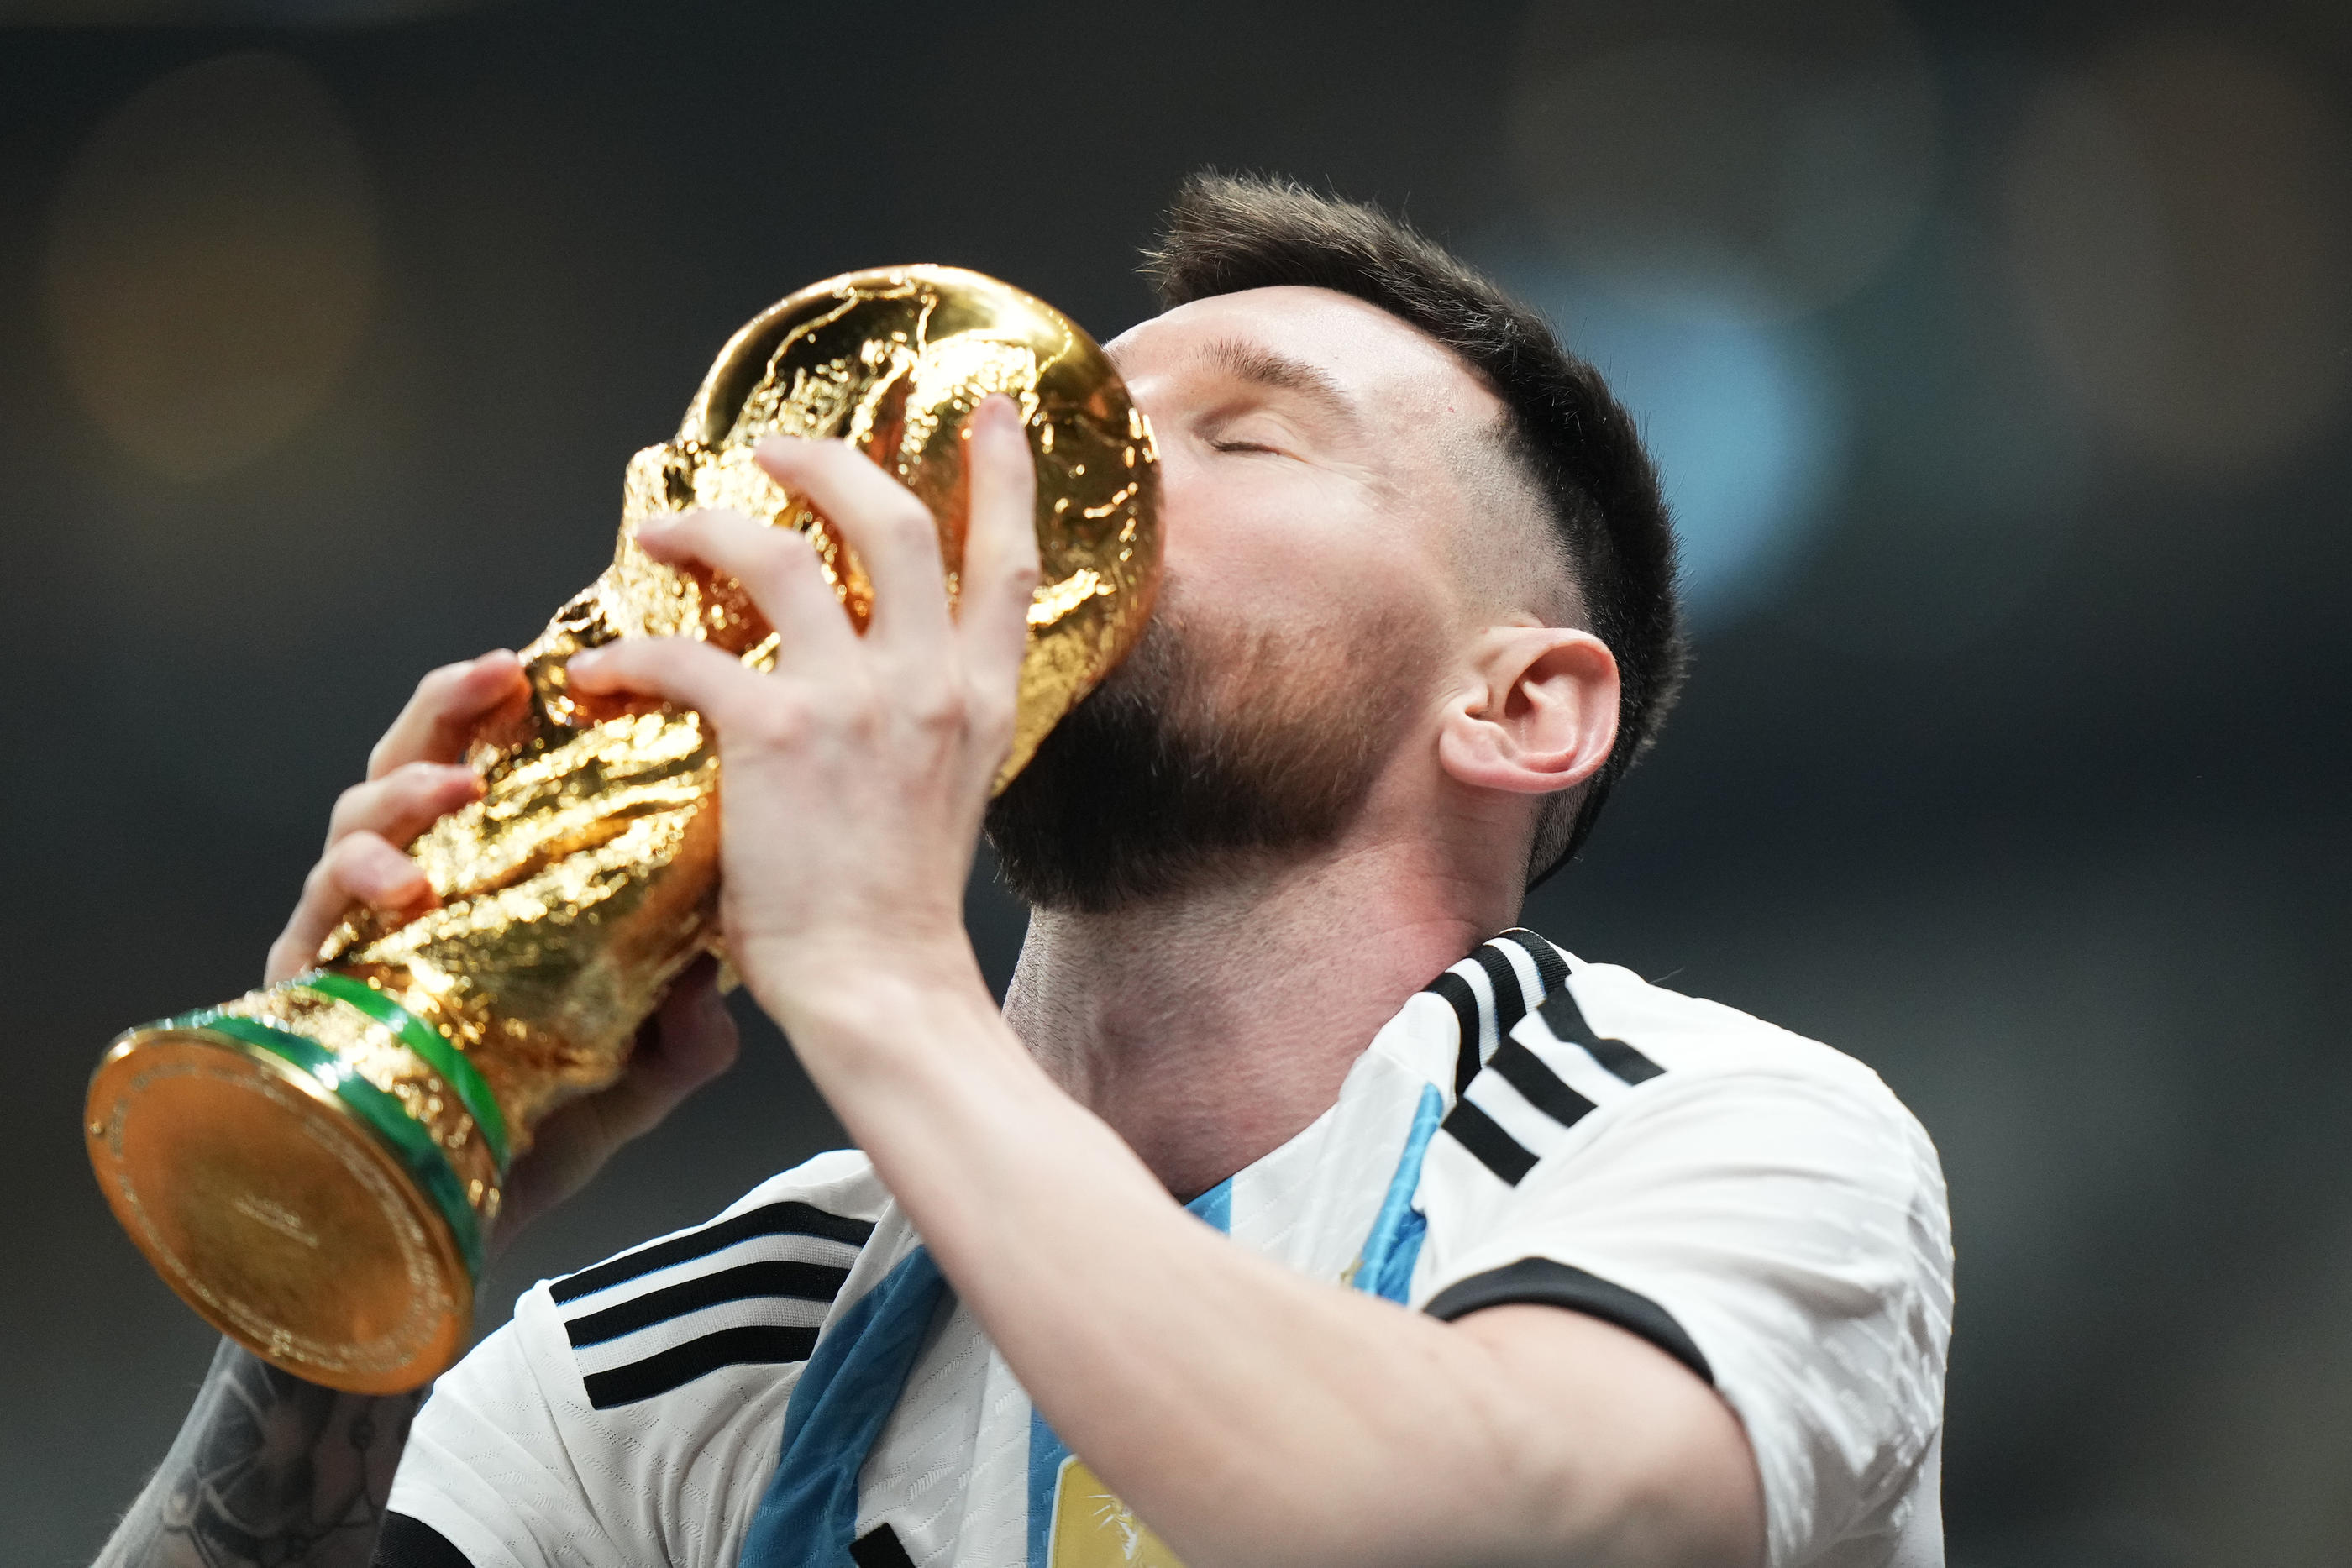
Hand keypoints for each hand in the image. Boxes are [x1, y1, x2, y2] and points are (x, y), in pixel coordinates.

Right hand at [266, 649, 739, 1252]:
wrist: (457, 1239)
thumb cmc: (538, 1140)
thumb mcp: (641, 1081)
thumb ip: (686, 1037)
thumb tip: (717, 994)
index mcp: (500, 886)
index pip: (508, 774)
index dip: (525, 713)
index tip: (568, 663)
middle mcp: (426, 892)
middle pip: (424, 763)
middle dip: (451, 707)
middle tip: (498, 674)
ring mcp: (361, 933)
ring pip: (357, 816)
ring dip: (402, 789)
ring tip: (454, 791)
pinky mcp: (309, 986)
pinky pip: (313, 913)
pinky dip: (352, 882)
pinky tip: (398, 886)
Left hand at [566, 395, 1040, 1027]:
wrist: (880, 985)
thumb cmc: (899, 909)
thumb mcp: (955, 793)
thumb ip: (932, 720)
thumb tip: (887, 677)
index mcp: (984, 698)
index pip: (1011, 561)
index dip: (1003, 474)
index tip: (994, 410)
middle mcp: (931, 683)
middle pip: (893, 521)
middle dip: (830, 463)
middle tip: (778, 448)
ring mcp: (859, 703)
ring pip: (783, 554)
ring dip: (711, 525)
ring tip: (663, 532)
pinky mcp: (778, 736)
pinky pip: (688, 655)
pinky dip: (630, 656)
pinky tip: (599, 672)